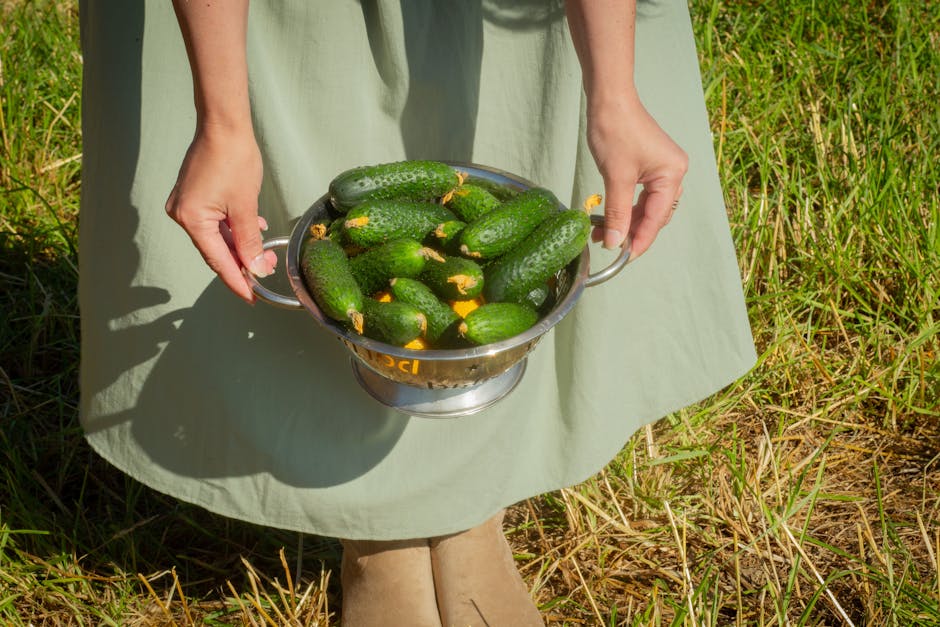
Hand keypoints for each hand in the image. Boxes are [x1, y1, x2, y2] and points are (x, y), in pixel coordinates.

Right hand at [165, 124, 275, 303]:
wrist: (224, 125)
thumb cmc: (234, 159)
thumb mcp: (246, 206)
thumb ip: (250, 241)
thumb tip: (255, 268)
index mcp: (192, 219)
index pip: (217, 261)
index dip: (237, 280)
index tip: (251, 297)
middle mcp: (182, 214)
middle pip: (215, 250)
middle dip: (241, 263)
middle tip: (265, 273)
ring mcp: (185, 204)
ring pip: (216, 237)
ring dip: (240, 245)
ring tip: (263, 253)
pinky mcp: (193, 195)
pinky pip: (214, 222)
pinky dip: (233, 229)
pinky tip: (254, 229)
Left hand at [586, 93, 687, 258]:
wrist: (609, 98)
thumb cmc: (615, 130)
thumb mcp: (616, 177)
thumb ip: (617, 213)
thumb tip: (615, 242)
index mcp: (672, 174)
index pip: (657, 217)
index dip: (640, 240)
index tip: (624, 258)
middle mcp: (673, 171)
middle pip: (654, 214)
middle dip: (632, 231)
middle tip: (610, 245)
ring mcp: (662, 168)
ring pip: (646, 206)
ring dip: (626, 220)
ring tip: (602, 233)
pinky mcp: (649, 164)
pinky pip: (641, 194)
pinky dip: (625, 206)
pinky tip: (609, 216)